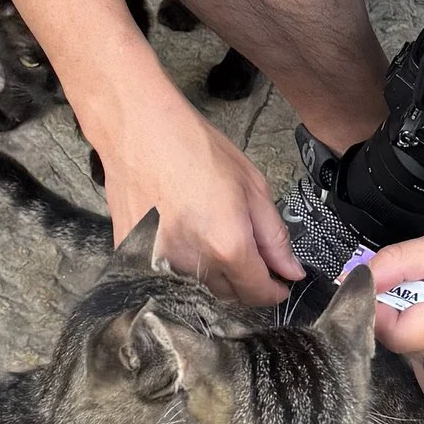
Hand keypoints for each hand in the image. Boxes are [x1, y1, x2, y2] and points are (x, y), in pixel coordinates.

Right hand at [100, 95, 299, 304]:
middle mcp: (193, 264)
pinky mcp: (132, 257)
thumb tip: (291, 272)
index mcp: (228, 245)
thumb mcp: (251, 185)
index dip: (273, 290)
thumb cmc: (194, 147)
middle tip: (244, 247)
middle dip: (243, 279)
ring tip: (207, 232)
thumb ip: (274, 236)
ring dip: (211, 273)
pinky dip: (180, 264)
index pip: (257, 293)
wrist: (137, 129)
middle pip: (228, 294)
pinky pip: (166, 275)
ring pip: (197, 287)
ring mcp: (159, 263)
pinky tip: (180, 231)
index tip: (279, 283)